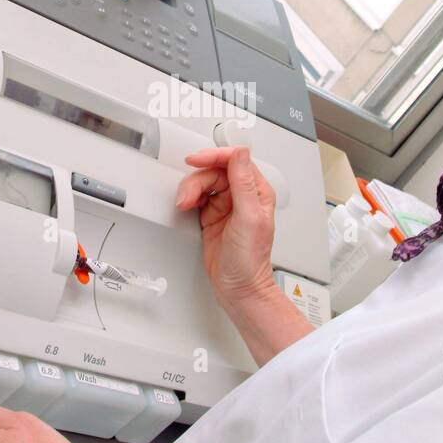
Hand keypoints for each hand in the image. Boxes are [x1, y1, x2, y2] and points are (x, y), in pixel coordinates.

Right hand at [176, 146, 279, 309]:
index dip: (214, 156)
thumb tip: (239, 154)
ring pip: (203, 183)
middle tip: (188, 196)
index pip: (235, 161)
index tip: (196, 160)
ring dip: (190, 190)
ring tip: (185, 205)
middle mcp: (242, 196)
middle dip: (197, 180)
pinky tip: (186, 207)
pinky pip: (197, 198)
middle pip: (215, 171)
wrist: (239, 288)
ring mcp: (226, 206)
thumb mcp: (249, 217)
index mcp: (257, 191)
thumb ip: (243, 183)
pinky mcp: (212, 216)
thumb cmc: (250, 260)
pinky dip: (188, 199)